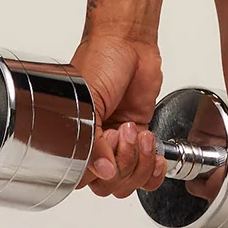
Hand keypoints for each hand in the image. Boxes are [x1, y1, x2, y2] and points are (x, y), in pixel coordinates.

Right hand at [69, 31, 165, 198]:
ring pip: (129, 182)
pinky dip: (155, 170)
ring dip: (139, 163)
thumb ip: (94, 140)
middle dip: (122, 166)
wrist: (129, 41)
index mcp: (73, 139)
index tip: (106, 151)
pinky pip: (148, 170)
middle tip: (123, 133)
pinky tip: (155, 153)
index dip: (96, 173)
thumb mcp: (89, 100)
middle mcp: (96, 145)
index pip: (80, 179)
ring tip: (139, 134)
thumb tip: (103, 171)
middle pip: (107, 186)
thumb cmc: (101, 60)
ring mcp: (120, 143)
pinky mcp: (142, 137)